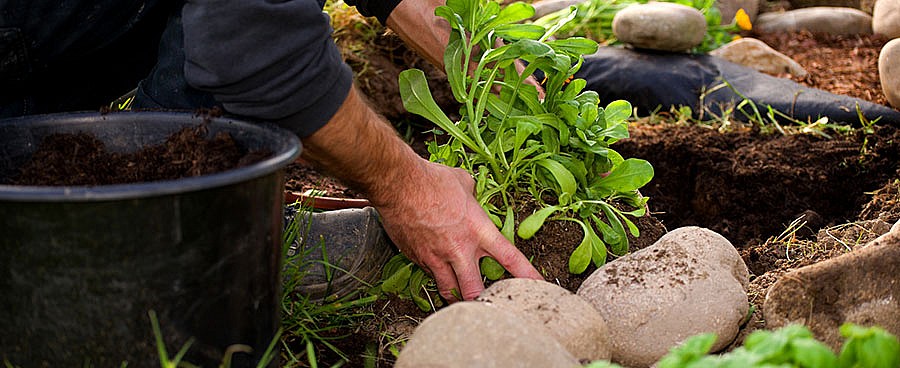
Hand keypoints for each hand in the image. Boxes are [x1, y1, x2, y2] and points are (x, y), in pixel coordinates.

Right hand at [375, 160, 543, 301]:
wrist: (399, 185)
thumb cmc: (432, 180)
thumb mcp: (464, 182)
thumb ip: (474, 197)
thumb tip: (473, 198)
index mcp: (479, 230)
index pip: (510, 258)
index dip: (528, 276)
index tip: (539, 286)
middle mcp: (461, 250)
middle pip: (476, 291)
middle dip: (483, 301)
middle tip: (489, 304)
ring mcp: (438, 258)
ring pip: (450, 292)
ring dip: (457, 298)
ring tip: (462, 301)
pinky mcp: (418, 259)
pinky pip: (430, 276)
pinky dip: (436, 277)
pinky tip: (437, 272)